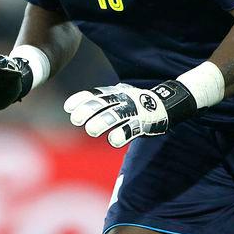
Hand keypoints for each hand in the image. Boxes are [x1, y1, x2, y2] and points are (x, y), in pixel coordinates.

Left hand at [64, 81, 196, 147]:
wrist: (166, 104)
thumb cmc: (135, 103)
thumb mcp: (117, 98)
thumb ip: (99, 102)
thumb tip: (72, 109)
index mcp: (115, 93)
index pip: (96, 94)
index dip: (82, 100)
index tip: (68, 107)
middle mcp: (123, 99)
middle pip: (103, 103)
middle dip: (88, 110)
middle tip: (75, 119)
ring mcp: (134, 110)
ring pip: (116, 115)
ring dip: (103, 122)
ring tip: (91, 130)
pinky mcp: (144, 123)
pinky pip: (132, 128)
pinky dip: (122, 134)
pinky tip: (112, 140)